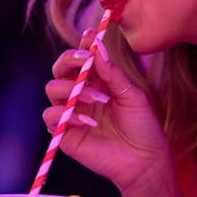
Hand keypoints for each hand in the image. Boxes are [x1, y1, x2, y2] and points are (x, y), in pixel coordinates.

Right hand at [43, 30, 179, 196]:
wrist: (144, 161)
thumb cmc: (142, 127)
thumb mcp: (132, 95)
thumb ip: (112, 73)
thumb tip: (97, 47)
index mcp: (97, 81)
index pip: (81, 58)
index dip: (82, 45)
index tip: (90, 36)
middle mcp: (80, 94)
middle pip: (59, 69)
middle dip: (69, 60)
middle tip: (86, 61)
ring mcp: (71, 113)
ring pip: (52, 89)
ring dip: (72, 89)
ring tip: (99, 101)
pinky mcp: (65, 134)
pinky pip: (51, 118)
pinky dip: (67, 115)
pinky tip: (89, 122)